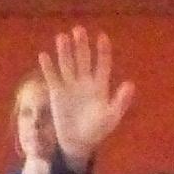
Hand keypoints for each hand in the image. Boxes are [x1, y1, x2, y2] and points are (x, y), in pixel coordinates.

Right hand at [35, 28, 133, 164]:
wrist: (78, 143)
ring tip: (62, 37)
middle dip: (81, 45)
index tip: (102, 37)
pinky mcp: (57, 93)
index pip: (102, 64)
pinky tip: (44, 55)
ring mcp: (70, 86)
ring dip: (64, 51)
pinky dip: (48, 67)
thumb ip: (121, 101)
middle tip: (79, 30)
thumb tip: (130, 84)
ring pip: (67, 64)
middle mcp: (85, 81)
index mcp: (100, 85)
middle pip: (83, 59)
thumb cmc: (98, 130)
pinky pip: (52, 77)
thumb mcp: (112, 116)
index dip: (102, 51)